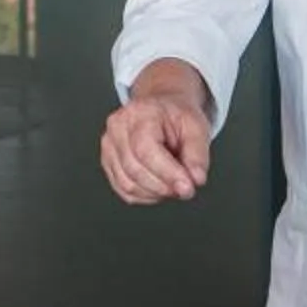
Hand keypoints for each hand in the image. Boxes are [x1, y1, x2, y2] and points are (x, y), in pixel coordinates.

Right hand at [101, 59, 214, 202]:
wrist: (161, 111)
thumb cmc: (175, 116)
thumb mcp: (197, 127)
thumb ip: (198, 154)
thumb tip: (196, 178)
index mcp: (139, 113)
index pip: (145, 150)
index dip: (167, 173)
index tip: (187, 187)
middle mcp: (118, 128)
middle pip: (135, 170)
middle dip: (164, 186)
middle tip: (186, 187)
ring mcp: (109, 146)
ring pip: (128, 184)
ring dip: (156, 193)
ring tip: (173, 183)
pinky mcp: (108, 163)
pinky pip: (124, 190)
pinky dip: (146, 196)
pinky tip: (159, 186)